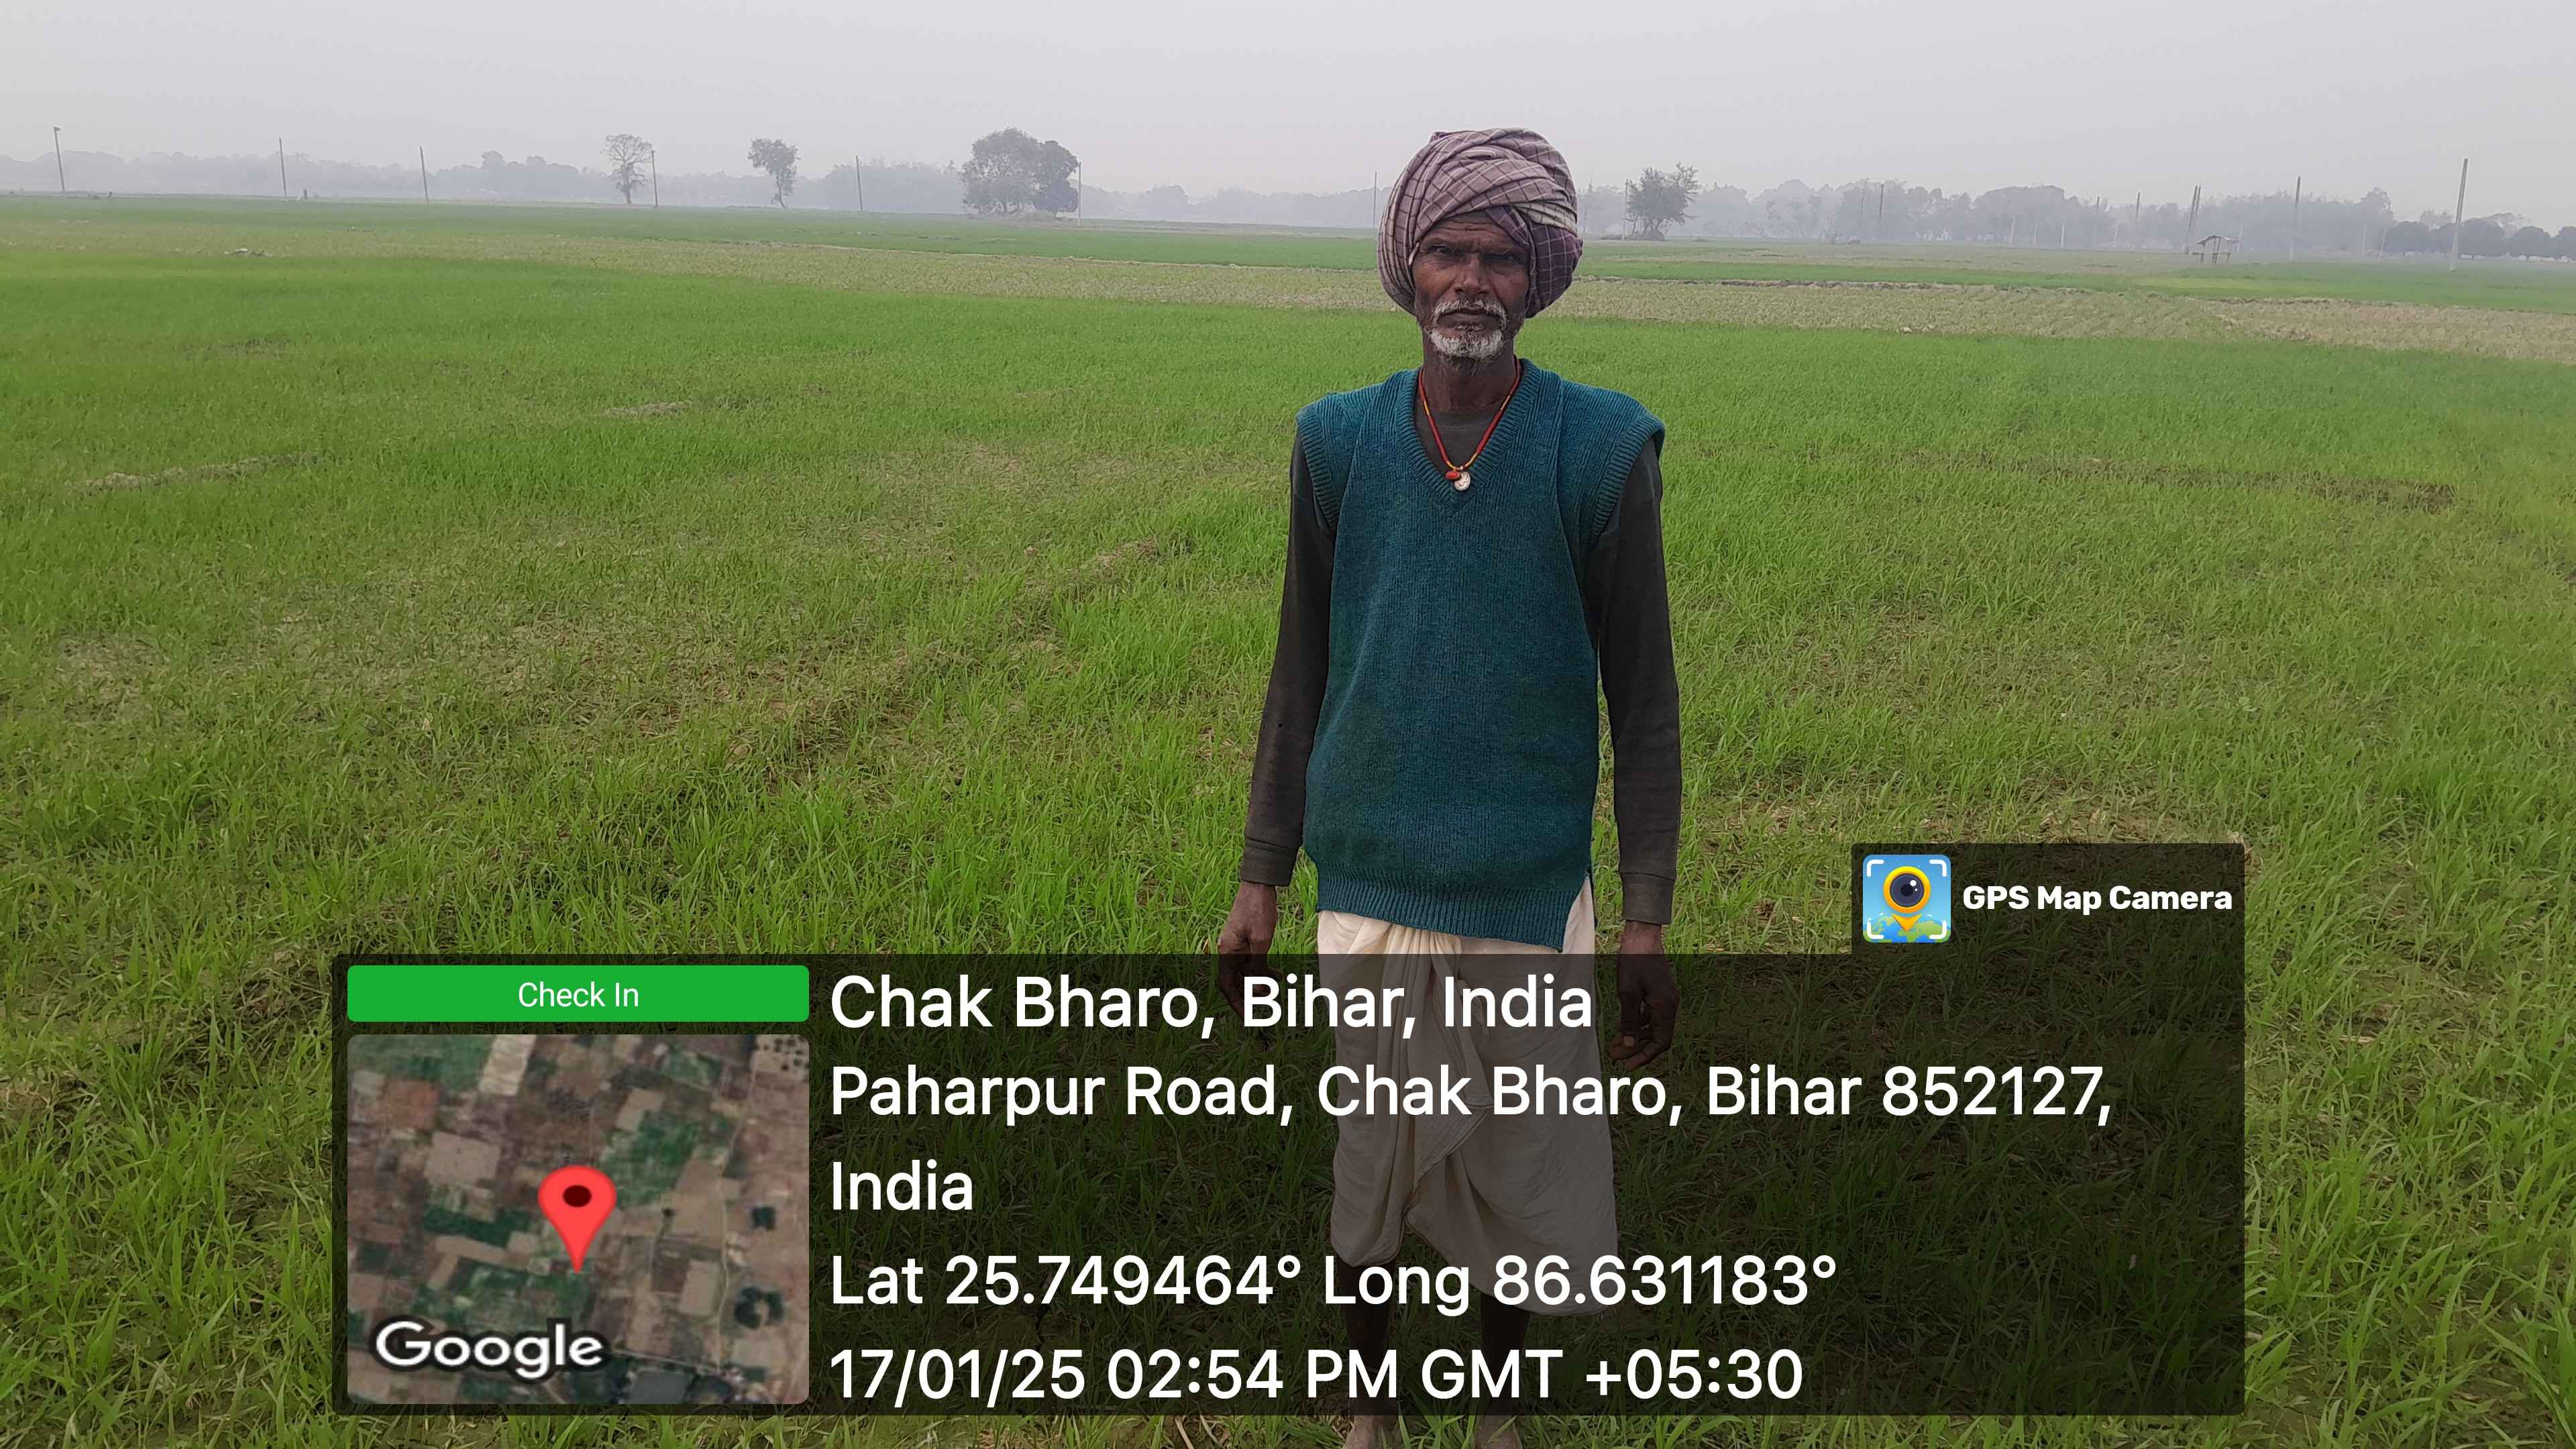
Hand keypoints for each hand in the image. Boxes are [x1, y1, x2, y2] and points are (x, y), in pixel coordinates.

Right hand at [1215, 882, 1279, 1018]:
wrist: (1259, 884)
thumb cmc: (1258, 910)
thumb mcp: (1261, 941)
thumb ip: (1258, 966)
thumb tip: (1257, 988)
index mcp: (1227, 952)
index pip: (1227, 985)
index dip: (1236, 1003)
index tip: (1247, 1019)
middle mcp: (1229, 951)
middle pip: (1236, 981)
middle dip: (1251, 993)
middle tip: (1268, 1001)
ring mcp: (1237, 946)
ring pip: (1246, 972)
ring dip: (1260, 982)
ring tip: (1277, 987)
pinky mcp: (1246, 941)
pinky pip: (1253, 961)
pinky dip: (1264, 970)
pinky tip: (1278, 975)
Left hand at [1610, 921, 1677, 1068]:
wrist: (1642, 936)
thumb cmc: (1633, 961)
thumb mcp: (1627, 993)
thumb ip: (1629, 1021)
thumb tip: (1628, 1046)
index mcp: (1665, 1007)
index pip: (1660, 1042)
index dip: (1644, 1056)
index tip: (1627, 1065)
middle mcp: (1670, 1005)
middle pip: (1657, 1037)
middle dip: (1636, 1049)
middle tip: (1615, 1056)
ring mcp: (1666, 998)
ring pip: (1653, 1027)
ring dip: (1636, 1037)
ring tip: (1615, 1045)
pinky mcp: (1660, 992)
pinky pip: (1651, 1015)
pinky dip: (1638, 1024)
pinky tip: (1623, 1027)